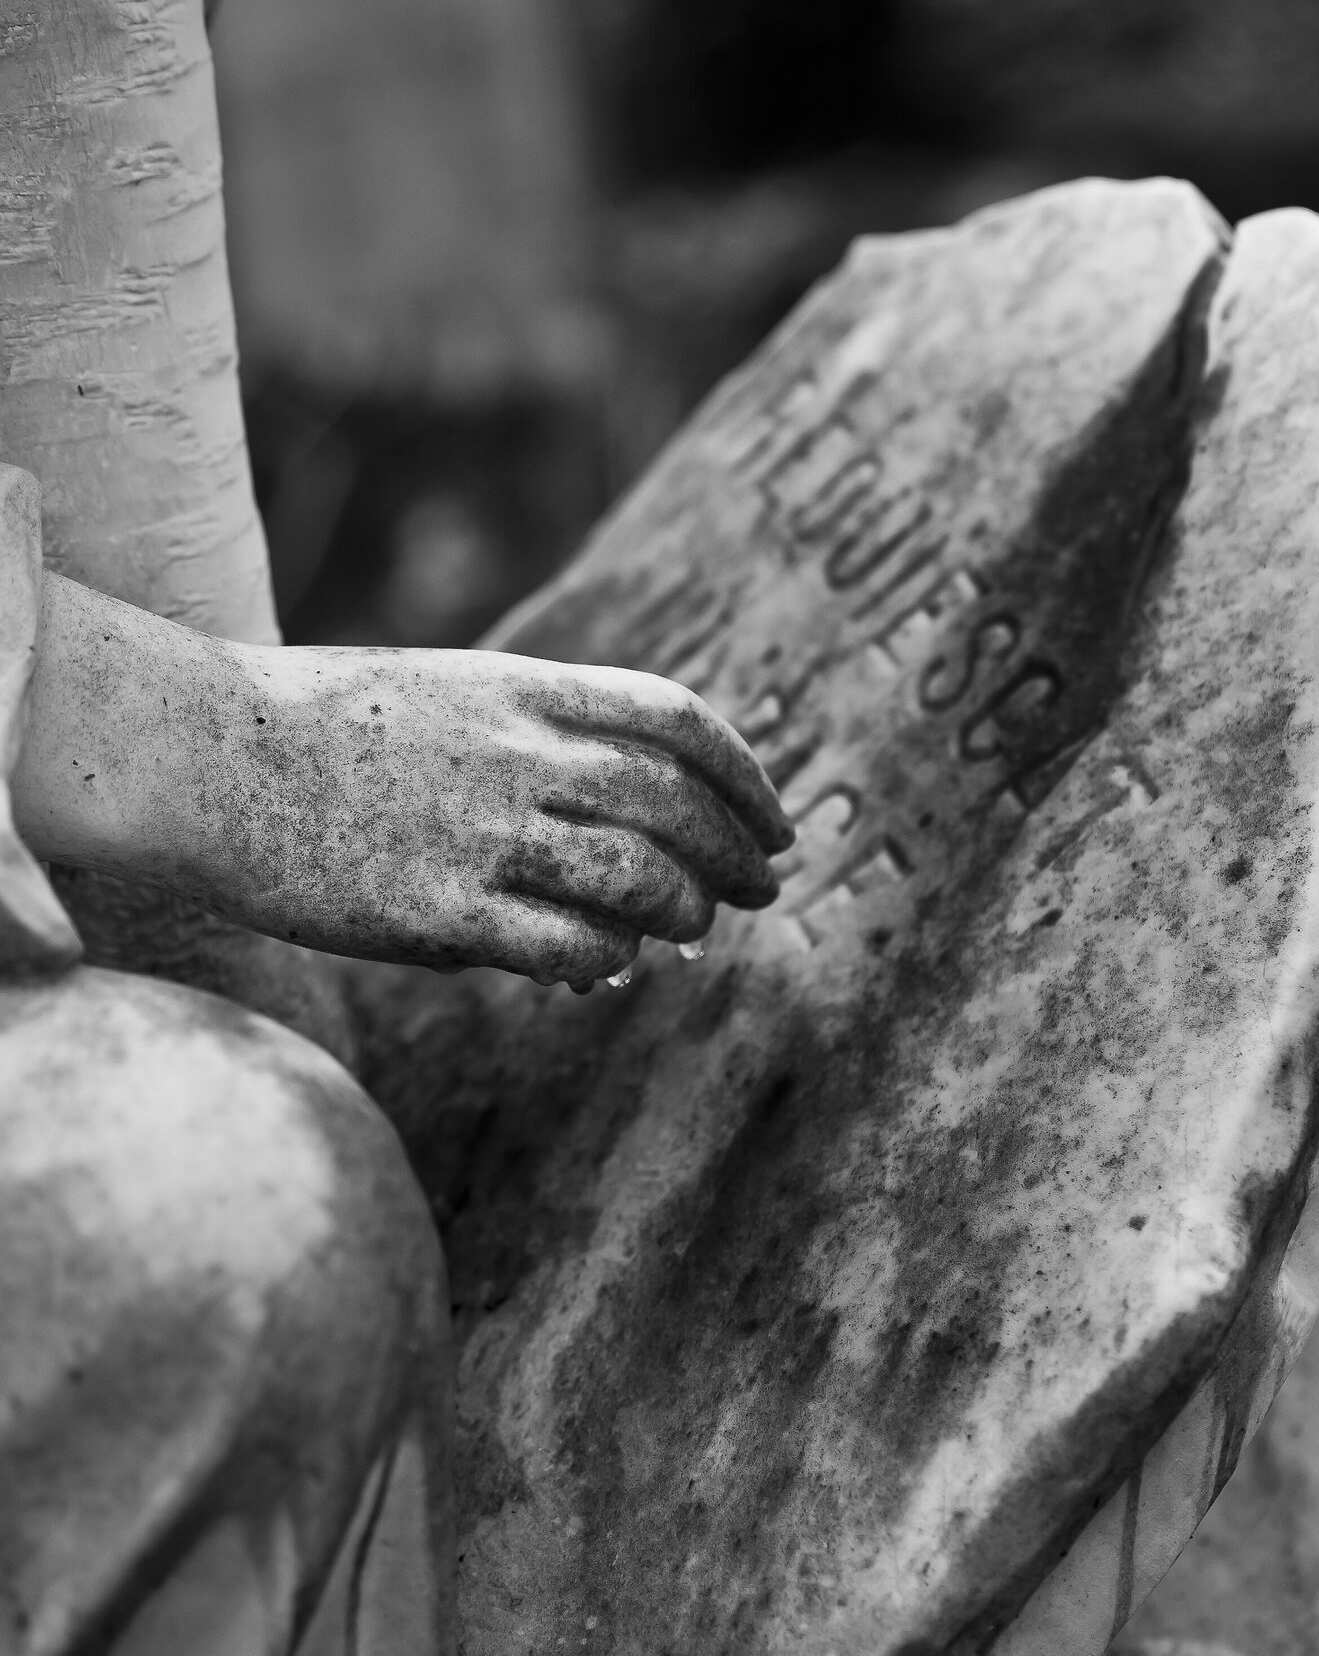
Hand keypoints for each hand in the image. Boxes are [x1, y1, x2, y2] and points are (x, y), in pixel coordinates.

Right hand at [14, 581, 792, 985]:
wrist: (207, 755)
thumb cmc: (322, 727)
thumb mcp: (450, 693)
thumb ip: (539, 740)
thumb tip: (622, 818)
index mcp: (526, 688)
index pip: (678, 719)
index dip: (745, 774)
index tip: (773, 819)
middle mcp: (521, 755)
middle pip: (677, 805)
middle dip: (737, 853)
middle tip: (760, 888)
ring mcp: (485, 833)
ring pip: (640, 881)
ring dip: (683, 912)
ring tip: (690, 932)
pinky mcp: (441, 911)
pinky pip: (565, 947)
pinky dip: (606, 959)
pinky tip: (607, 966)